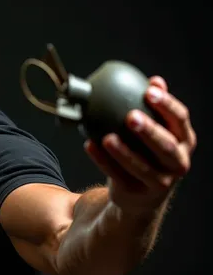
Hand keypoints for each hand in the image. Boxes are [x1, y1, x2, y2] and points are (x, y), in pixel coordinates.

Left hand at [84, 76, 196, 212]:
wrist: (140, 195)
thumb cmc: (147, 154)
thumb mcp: (156, 133)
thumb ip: (154, 109)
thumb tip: (155, 80)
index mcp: (184, 141)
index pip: (180, 119)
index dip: (167, 105)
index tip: (149, 90)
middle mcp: (178, 163)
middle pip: (166, 146)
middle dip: (149, 131)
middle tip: (131, 116)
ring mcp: (160, 182)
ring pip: (142, 167)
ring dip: (123, 152)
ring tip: (107, 137)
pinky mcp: (138, 193)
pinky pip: (118, 176)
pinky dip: (103, 161)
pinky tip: (90, 146)